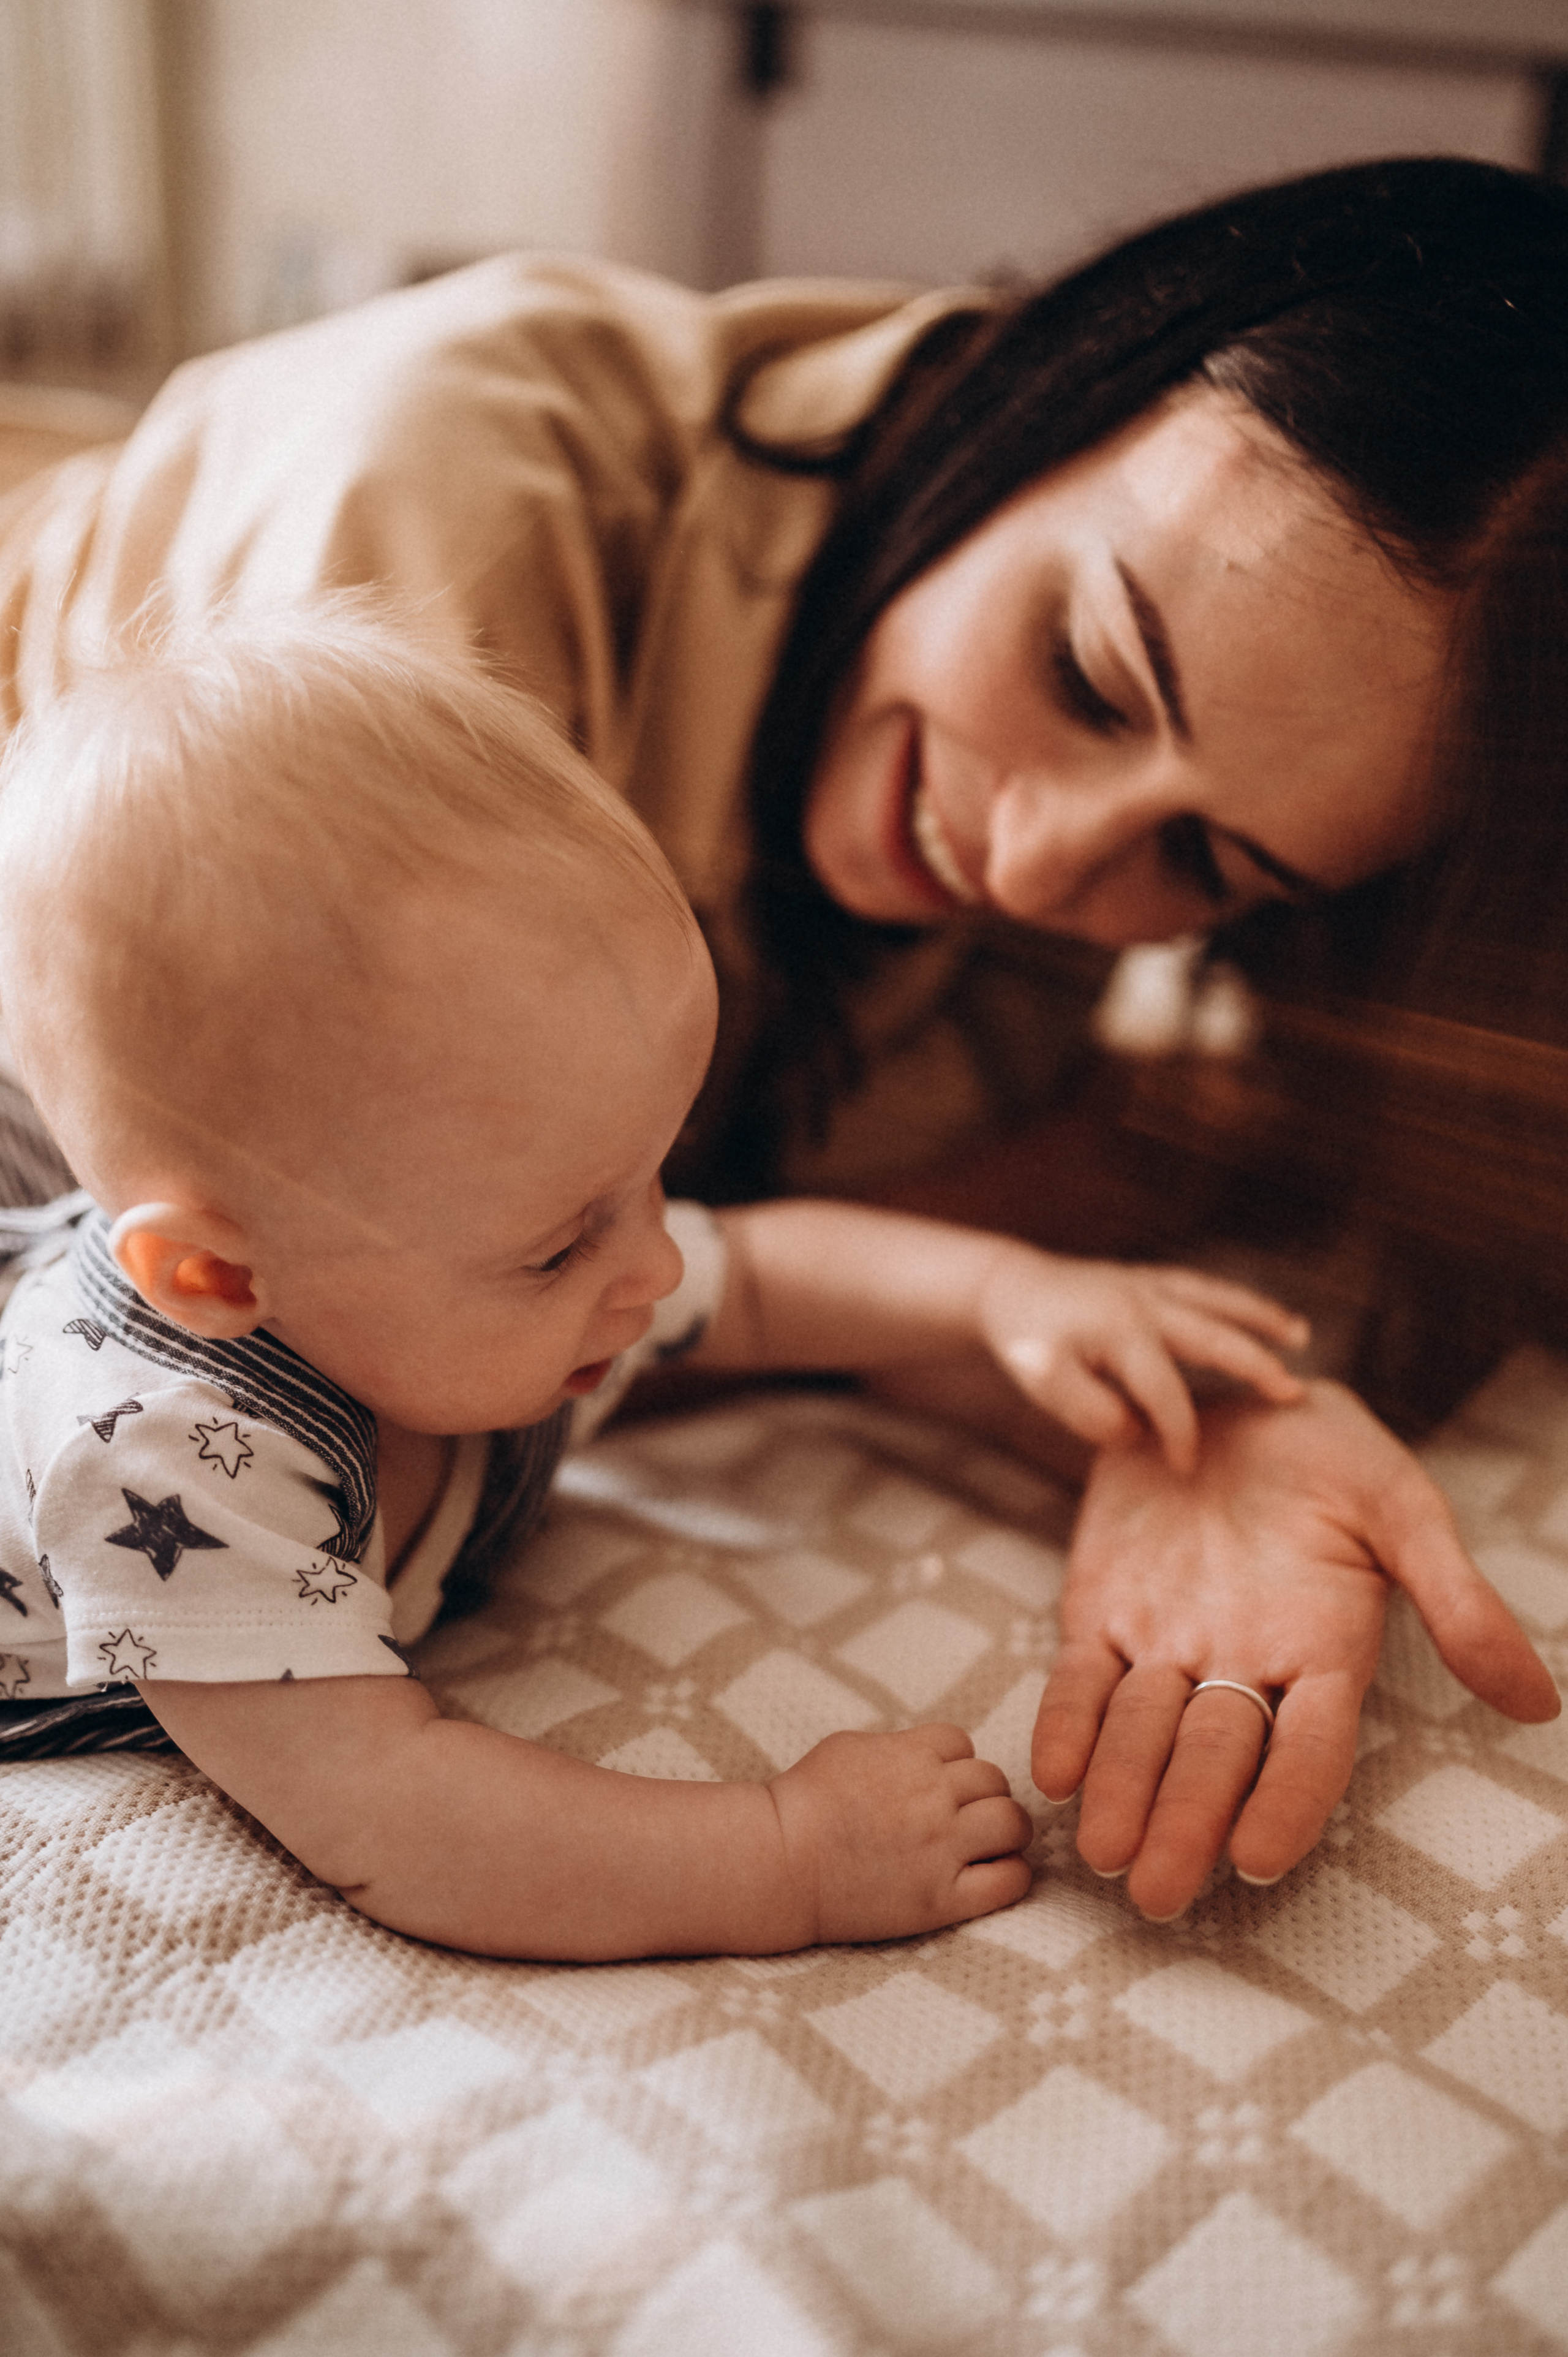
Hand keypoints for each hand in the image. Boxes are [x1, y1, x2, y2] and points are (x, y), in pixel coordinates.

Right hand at [769, 1725, 1031, 1943]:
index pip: (962, 1743)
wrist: (779, 1864)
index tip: (933, 1783)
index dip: (951, 1762)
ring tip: (985, 1843)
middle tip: (961, 1815)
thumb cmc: (806, 1803)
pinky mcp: (941, 1899)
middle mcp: (932, 1798)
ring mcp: (940, 1849)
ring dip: (1004, 1828)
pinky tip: (992, 1874)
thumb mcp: (851, 1747)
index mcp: (909, 1756)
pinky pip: (1009, 1880)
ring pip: (1011, 1822)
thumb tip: (938, 1753)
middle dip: (980, 1793)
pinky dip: (1010, 1873)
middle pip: (993, 1779)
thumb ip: (901, 1746)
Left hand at [978, 1248, 1308, 1473]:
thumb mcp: (1044, 1383)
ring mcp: (1150, 1284)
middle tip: (1292, 1395)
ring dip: (1261, 1317)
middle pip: (1212, 1335)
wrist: (1009, 1287)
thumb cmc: (1028, 1341)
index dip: (1178, 1435)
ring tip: (1299, 1337)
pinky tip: (1265, 1317)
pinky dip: (1237, 1300)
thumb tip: (1141, 1427)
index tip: (1185, 1468)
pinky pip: (1204, 1288)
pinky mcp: (1150, 1277)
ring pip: (1217, 1300)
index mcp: (1119, 1332)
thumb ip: (1092, 1413)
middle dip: (1255, 1366)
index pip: (1165, 1394)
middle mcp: (1144, 1302)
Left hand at [1031, 1380, 1560, 1921]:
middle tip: (1156, 1895)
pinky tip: (1053, 1770)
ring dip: (1123, 1791)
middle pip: (1217, 1758)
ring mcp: (1167, 1640)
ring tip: (1102, 1851)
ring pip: (1143, 1731)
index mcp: (1322, 1652)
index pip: (1310, 1750)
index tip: (1258, 1857)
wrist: (1231, 1387)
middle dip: (1187, 1824)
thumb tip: (1536, 1702)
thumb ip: (1457, 1600)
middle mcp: (1242, 1662)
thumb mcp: (1402, 1508)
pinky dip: (1067, 1722)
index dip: (1287, 1802)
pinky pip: (1081, 1678)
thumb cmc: (1330, 1456)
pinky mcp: (1102, 1606)